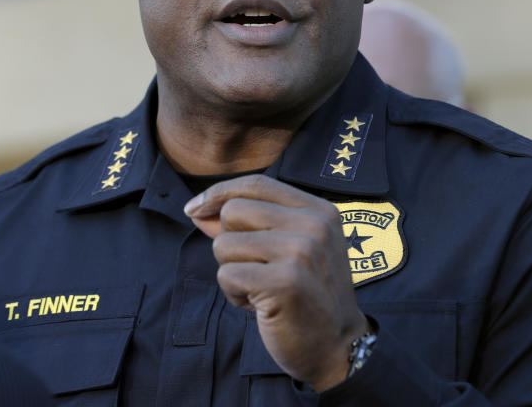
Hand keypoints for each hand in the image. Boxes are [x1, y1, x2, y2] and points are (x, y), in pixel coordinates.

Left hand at [184, 174, 367, 390]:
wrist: (337, 346)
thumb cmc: (307, 297)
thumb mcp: (287, 251)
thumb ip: (247, 226)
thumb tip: (197, 210)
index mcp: (319, 211)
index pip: (256, 184)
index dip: (218, 192)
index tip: (193, 209)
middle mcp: (314, 225)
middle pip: (234, 211)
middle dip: (229, 243)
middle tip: (256, 271)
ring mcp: (302, 252)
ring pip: (224, 244)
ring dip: (232, 272)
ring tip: (261, 290)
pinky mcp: (285, 281)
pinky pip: (226, 275)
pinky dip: (234, 295)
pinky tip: (260, 306)